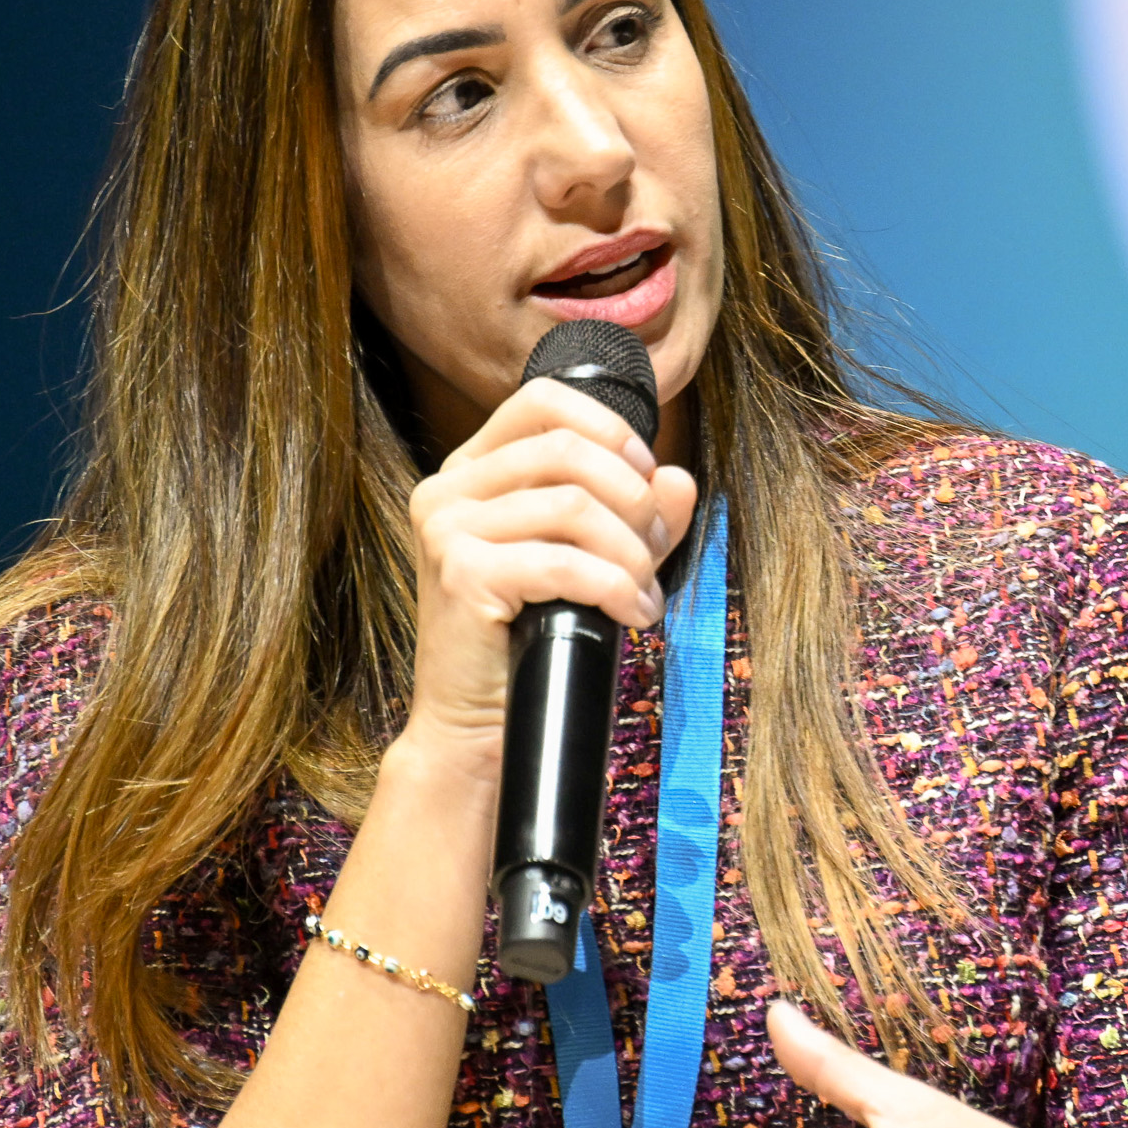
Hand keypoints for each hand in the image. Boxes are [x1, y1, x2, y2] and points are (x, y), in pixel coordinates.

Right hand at [397, 375, 697, 754]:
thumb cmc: (531, 640)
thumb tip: (680, 479)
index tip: (648, 474)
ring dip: (632, 552)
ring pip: (575, 506)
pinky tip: (634, 614)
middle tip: (657, 547)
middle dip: (633, 498)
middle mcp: (447, 489)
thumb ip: (634, 516)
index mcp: (470, 471)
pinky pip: (566, 562)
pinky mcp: (461, 573)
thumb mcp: (592, 562)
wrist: (476, 726)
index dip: (608, 427)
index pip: (542, 400)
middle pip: (568, 451)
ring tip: (645, 591)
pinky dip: (617, 587)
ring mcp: (446, 528)